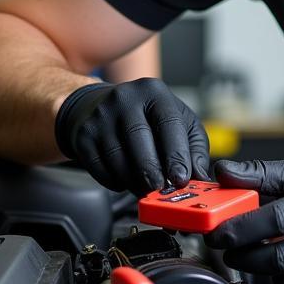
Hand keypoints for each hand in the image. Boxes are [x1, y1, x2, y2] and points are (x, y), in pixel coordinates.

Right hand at [54, 78, 210, 195]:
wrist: (100, 107)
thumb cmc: (148, 118)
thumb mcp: (178, 123)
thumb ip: (194, 149)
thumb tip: (200, 177)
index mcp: (154, 92)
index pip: (168, 123)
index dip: (176, 154)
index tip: (181, 179)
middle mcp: (125, 98)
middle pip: (139, 140)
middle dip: (152, 171)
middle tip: (161, 191)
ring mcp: (101, 115)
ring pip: (118, 158)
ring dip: (134, 181)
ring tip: (145, 187)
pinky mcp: (84, 134)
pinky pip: (100, 167)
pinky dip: (115, 181)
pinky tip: (125, 178)